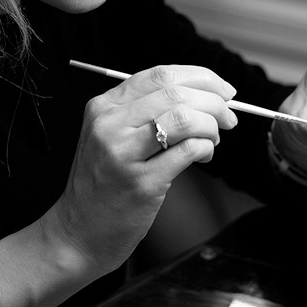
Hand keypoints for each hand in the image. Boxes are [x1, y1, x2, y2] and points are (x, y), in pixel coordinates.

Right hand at [45, 65, 237, 273]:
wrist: (78, 233)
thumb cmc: (103, 183)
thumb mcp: (111, 136)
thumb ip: (147, 112)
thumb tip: (204, 96)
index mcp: (103, 106)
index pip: (160, 74)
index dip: (200, 77)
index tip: (222, 89)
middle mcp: (109, 124)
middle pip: (176, 93)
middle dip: (214, 102)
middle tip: (228, 116)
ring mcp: (123, 153)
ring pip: (184, 117)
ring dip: (211, 125)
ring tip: (213, 139)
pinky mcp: (141, 183)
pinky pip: (188, 151)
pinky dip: (206, 148)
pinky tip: (203, 155)